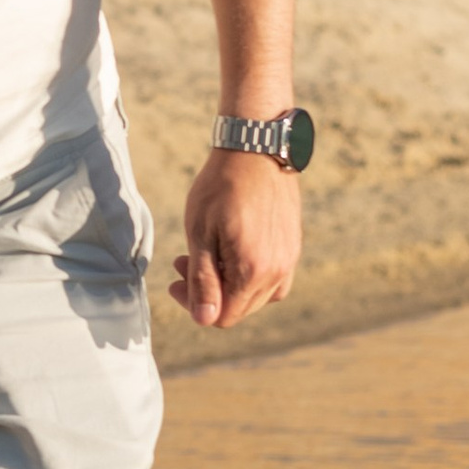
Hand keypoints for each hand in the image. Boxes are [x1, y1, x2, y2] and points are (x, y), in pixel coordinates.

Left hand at [167, 151, 301, 329]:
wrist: (256, 149)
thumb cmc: (222, 188)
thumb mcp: (201, 234)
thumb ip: (204, 280)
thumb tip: (205, 319)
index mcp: (253, 272)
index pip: (224, 315)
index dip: (195, 306)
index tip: (175, 280)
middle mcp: (278, 272)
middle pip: (240, 307)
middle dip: (208, 292)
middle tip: (184, 262)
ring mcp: (290, 259)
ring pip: (256, 295)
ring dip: (228, 283)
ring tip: (205, 254)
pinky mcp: (293, 246)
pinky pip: (273, 278)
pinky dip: (248, 274)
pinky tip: (231, 251)